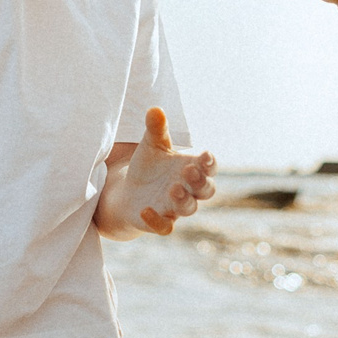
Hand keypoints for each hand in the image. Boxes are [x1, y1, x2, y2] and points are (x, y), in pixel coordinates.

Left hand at [96, 108, 217, 237]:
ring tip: (174, 189)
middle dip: (200, 182)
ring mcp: (174, 208)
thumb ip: (156, 129)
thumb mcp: (151, 144)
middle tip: (188, 171)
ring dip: (184, 200)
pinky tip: (146, 210)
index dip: (210, 163)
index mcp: (192, 169)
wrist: (127, 191)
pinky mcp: (158, 221)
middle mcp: (188, 190)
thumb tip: (155, 110)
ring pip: (189, 209)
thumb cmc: (148, 166)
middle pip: (206, 190)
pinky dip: (157, 221)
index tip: (204, 155)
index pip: (209, 167)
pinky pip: (164, 227)